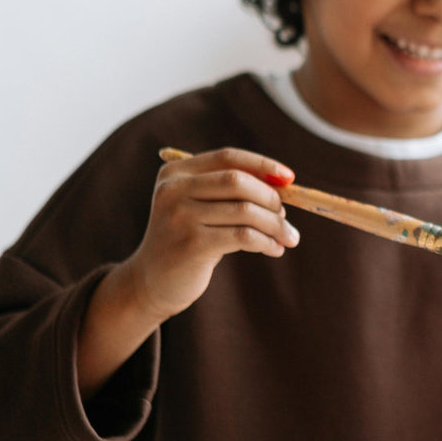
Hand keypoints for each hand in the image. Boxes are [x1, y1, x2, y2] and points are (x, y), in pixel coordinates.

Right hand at [121, 147, 299, 320]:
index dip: (262, 165)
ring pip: (246, 211)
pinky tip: (274, 249)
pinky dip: (267, 242)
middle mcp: (173, 190)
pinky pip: (244, 236)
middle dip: (271, 199)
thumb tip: (284, 184)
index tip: (290, 178)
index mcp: (175, 173)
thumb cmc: (189, 241)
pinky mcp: (192, 244)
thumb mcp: (201, 209)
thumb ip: (231, 193)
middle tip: (286, 218)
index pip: (228, 158)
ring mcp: (180, 216)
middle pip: (239, 181)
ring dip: (276, 225)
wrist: (151, 282)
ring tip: (288, 238)